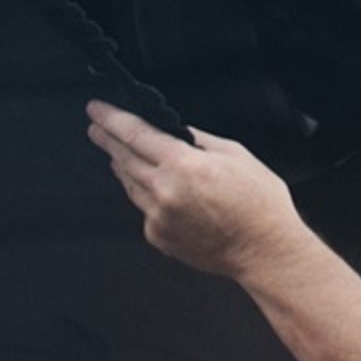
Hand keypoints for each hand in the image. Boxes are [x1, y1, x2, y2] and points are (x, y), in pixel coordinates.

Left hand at [86, 100, 308, 281]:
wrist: (265, 251)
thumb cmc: (259, 204)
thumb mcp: (235, 154)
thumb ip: (199, 140)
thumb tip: (176, 132)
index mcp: (183, 165)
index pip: (135, 134)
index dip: (111, 119)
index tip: (96, 110)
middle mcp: (164, 192)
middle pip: (123, 158)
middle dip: (108, 140)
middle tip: (97, 128)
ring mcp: (158, 217)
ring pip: (129, 184)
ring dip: (122, 166)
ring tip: (119, 153)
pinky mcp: (158, 236)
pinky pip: (143, 208)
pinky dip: (144, 194)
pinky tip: (155, 188)